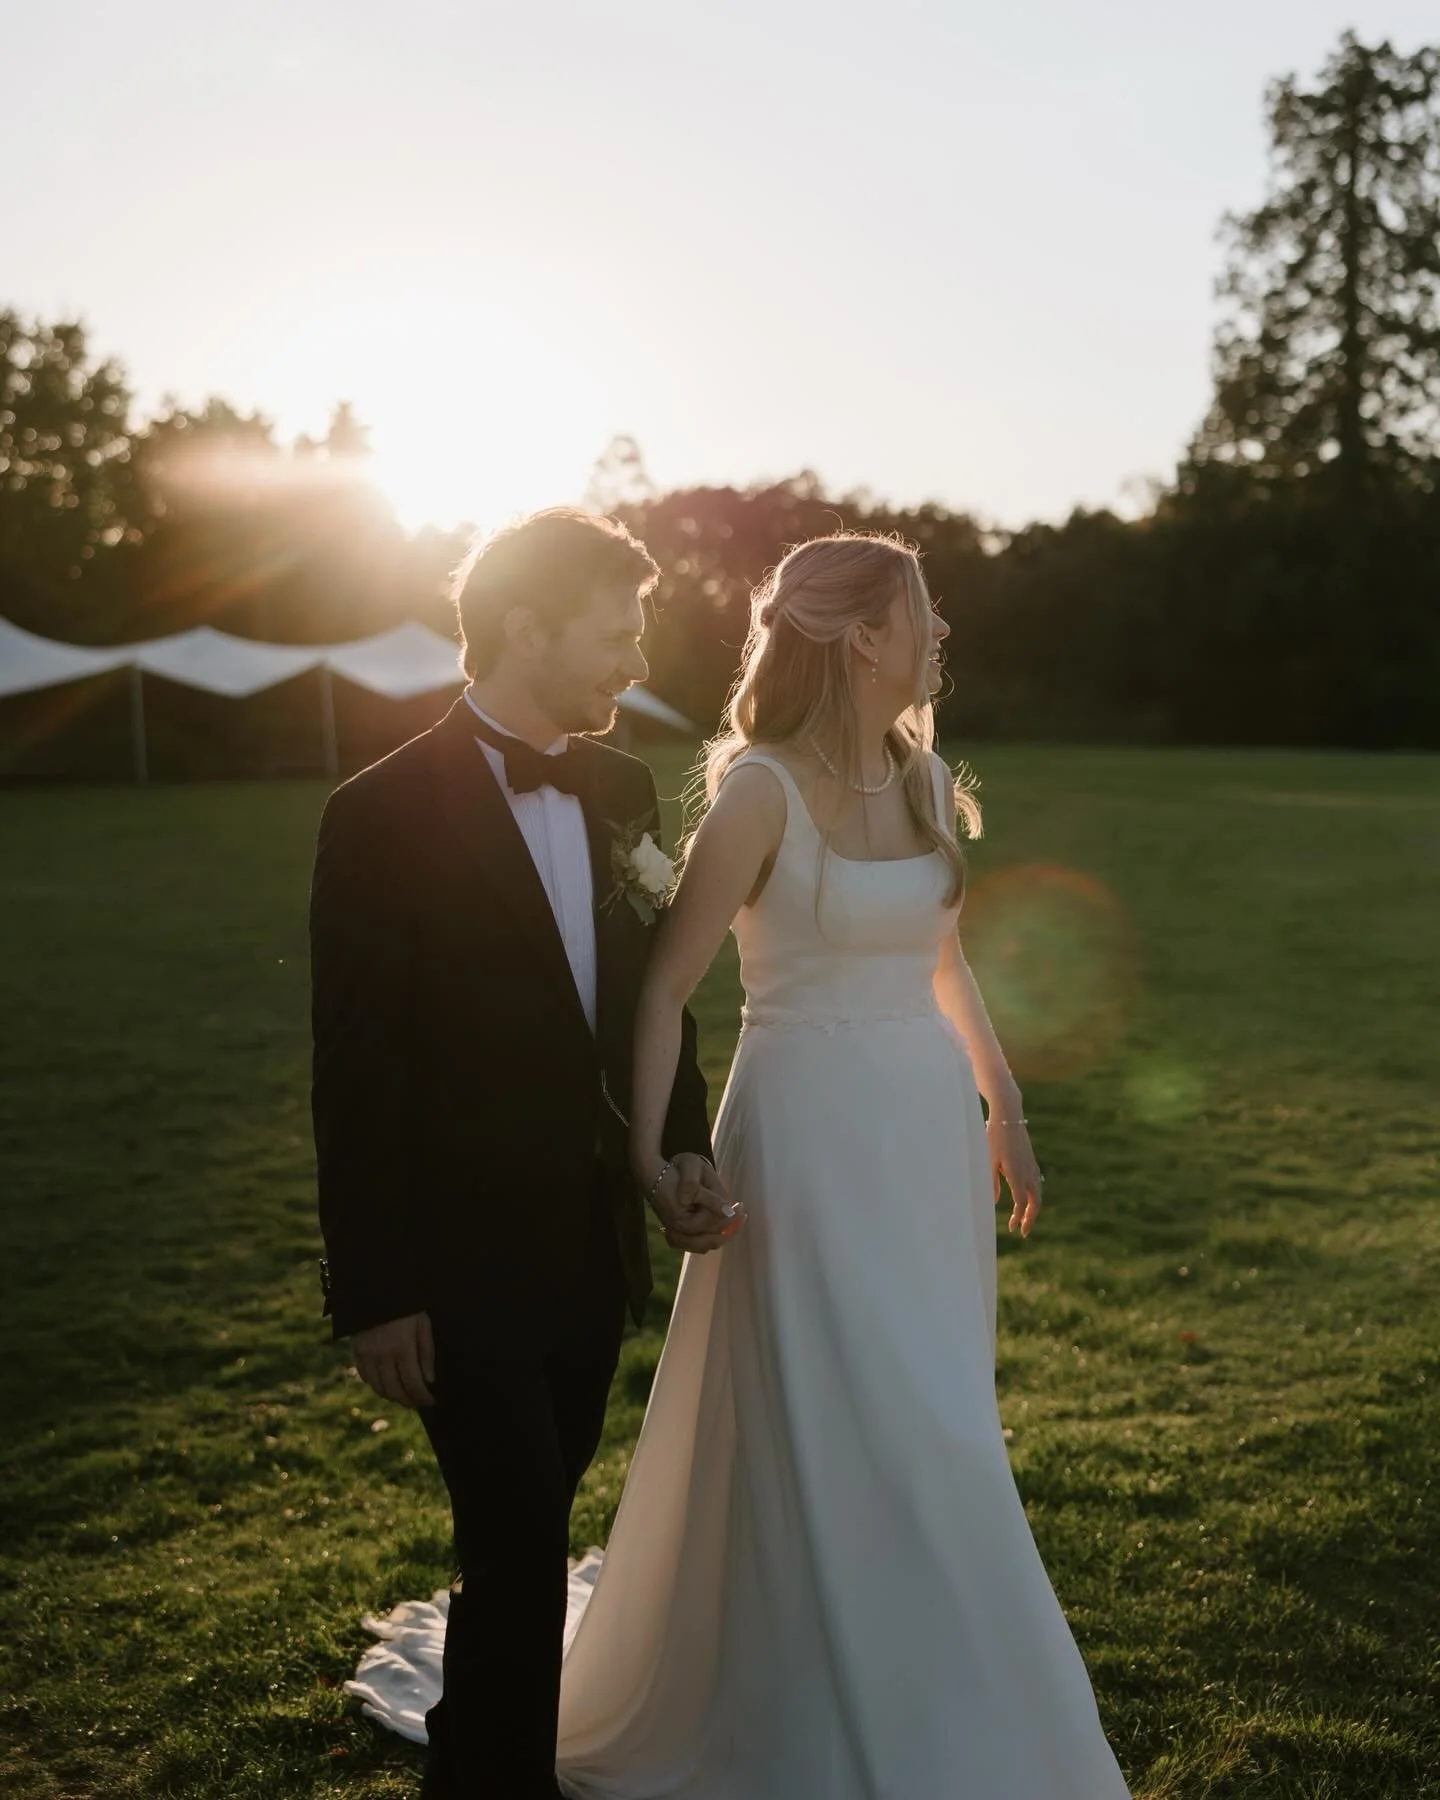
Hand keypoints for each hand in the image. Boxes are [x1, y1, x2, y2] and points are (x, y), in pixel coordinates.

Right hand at [352, 1311, 435, 1408]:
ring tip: (404, 1396)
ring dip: (392, 1396)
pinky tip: (387, 1383)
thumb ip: (427, 1354)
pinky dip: (377, 1385)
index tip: (431, 1401)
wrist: (376, 1287)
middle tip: (418, 1402)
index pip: (413, 1384)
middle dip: (408, 1401)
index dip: (423, 1397)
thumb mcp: (423, 1324)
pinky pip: (365, 1377)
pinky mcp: (356, 1351)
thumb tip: (429, 1381)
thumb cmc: (406, 1305)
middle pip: (395, 1391)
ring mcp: (366, 1355)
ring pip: (378, 1388)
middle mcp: (382, 1356)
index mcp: (402, 1348)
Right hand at [647, 1153, 744, 1253]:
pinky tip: (721, 1229)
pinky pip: (698, 1245)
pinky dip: (711, 1239)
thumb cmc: (676, 1168)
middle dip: (729, 1226)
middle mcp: (676, 1231)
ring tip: (735, 1220)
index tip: (741, 1206)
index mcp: (680, 1218)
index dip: (729, 1215)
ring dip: (722, 1235)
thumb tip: (728, 1211)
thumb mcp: (694, 1171)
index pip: (711, 1222)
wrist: (653, 1173)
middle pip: (711, 1238)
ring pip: (705, 1245)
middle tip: (741, 1212)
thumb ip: (710, 1194)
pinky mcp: (675, 1236)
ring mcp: (675, 1235)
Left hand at [988, 1117, 1042, 1237]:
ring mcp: (1031, 1165)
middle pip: (1035, 1201)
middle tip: (1024, 1232)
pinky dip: (1034, 1195)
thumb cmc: (994, 1137)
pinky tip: (1028, 1198)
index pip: (1021, 1203)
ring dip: (1033, 1208)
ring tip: (1026, 1219)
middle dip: (1031, 1218)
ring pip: (1037, 1192)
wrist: (1008, 1115)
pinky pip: (1036, 1183)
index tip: (1012, 1228)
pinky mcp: (1031, 1160)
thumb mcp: (988, 1160)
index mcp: (1016, 1173)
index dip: (1018, 1218)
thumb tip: (994, 1202)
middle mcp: (1028, 1171)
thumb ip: (991, 1182)